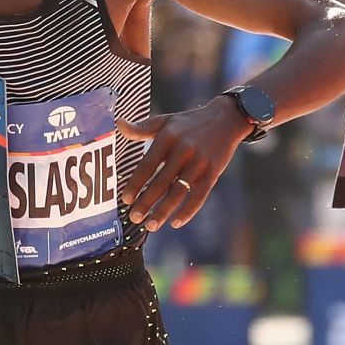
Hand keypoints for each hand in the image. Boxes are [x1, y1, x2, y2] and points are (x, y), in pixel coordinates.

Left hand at [117, 95, 250, 231]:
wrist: (226, 119)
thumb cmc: (188, 123)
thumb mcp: (165, 121)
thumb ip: (141, 128)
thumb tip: (118, 124)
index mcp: (168, 138)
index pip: (147, 165)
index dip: (136, 184)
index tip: (126, 199)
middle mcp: (183, 150)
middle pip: (161, 182)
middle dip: (146, 203)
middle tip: (134, 218)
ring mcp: (199, 163)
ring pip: (178, 192)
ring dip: (163, 211)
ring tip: (150, 226)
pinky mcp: (213, 173)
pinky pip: (199, 196)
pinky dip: (188, 211)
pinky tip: (175, 223)